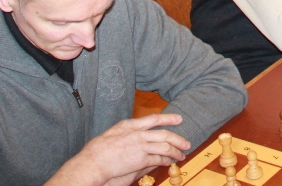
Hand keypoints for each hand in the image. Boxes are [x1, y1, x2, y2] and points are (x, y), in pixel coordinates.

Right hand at [54, 113, 188, 185]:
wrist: (94, 161)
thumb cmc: (98, 149)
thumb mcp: (113, 133)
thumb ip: (127, 131)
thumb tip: (135, 133)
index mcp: (130, 125)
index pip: (154, 119)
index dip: (168, 118)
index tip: (179, 119)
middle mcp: (138, 134)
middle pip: (164, 134)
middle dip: (178, 139)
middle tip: (187, 143)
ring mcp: (140, 146)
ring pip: (165, 147)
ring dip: (176, 152)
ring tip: (182, 155)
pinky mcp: (141, 160)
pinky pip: (158, 159)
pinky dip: (166, 161)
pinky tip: (170, 162)